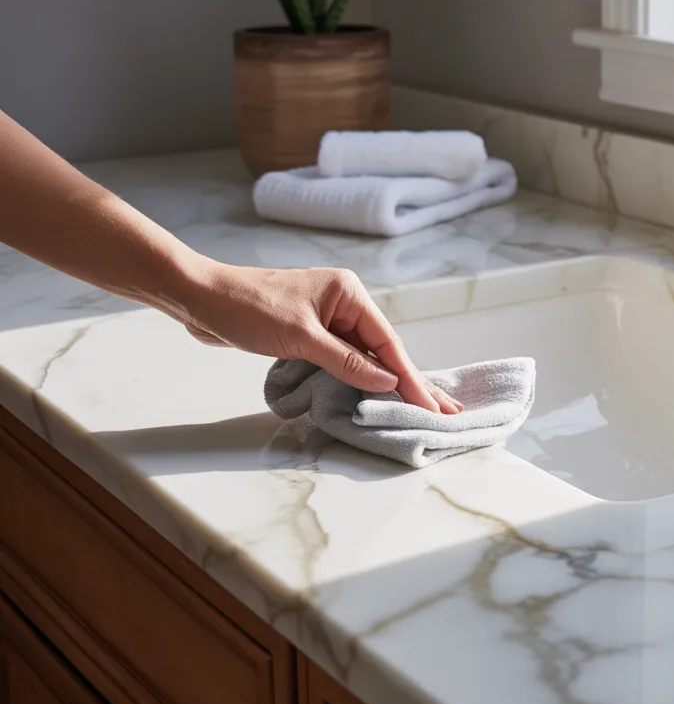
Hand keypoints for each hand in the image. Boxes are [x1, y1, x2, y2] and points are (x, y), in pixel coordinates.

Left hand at [176, 261, 461, 413]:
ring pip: (365, 357)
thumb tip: (388, 383)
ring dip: (388, 383)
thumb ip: (347, 362)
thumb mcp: (302, 338)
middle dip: (412, 381)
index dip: (410, 378)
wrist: (198, 296)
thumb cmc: (247, 308)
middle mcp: (344, 303)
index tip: (431, 406)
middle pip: (384, 350)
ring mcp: (326, 318)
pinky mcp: (309, 333)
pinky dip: (360, 378)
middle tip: (446, 409)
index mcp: (349, 294)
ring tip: (420, 406)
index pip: (388, 343)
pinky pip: (344, 359)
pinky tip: (377, 394)